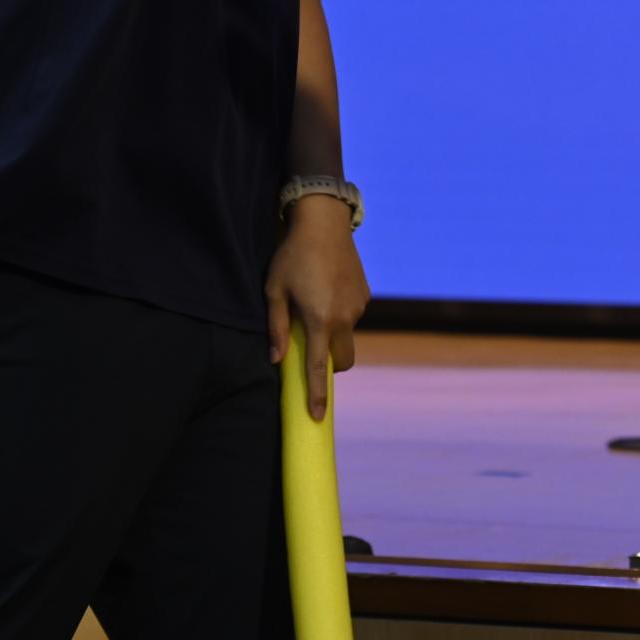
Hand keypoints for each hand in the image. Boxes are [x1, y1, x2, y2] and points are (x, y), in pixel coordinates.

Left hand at [264, 196, 370, 421]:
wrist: (324, 222)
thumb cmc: (292, 256)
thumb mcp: (274, 291)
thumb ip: (276, 328)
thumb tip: (276, 359)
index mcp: (320, 320)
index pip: (317, 368)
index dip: (316, 395)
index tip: (317, 417)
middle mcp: (345, 318)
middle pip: (343, 360)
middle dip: (330, 366)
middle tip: (311, 350)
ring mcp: (359, 306)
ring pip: (347, 335)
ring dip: (333, 333)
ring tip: (314, 303)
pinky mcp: (365, 294)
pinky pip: (353, 315)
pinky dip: (340, 314)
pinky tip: (326, 289)